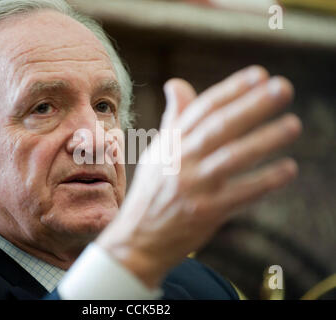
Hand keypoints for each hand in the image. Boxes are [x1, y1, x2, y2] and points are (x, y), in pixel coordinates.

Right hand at [96, 66, 301, 288]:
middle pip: (219, 128)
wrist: (138, 238)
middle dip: (251, 106)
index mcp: (171, 142)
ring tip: (292, 125)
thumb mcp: (157, 151)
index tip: (260, 74)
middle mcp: (181, 161)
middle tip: (282, 88)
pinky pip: (240, 194)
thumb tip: (176, 83)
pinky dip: (264, 181)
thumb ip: (173, 118)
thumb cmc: (151, 191)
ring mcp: (193, 187)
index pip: (202, 109)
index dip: (232, 90)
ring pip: (231, 158)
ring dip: (264, 140)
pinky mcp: (205, 213)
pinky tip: (288, 169)